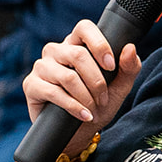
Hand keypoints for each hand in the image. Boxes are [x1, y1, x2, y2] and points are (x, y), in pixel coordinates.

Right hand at [21, 18, 141, 156]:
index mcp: (76, 44)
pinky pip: (54, 92)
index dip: (99, 44)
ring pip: (68, 76)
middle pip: (78, 55)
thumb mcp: (119, 88)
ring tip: (94, 110)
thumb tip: (130, 49)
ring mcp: (41, 66)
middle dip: (97, 81)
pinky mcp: (31, 85)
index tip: (111, 66)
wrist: (79, 133)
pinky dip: (73, 107)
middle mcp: (56, 51)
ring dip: (86, 97)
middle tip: (104, 99)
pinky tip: (84, 115)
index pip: (84, 28)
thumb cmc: (98, 105)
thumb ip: (129, 68)